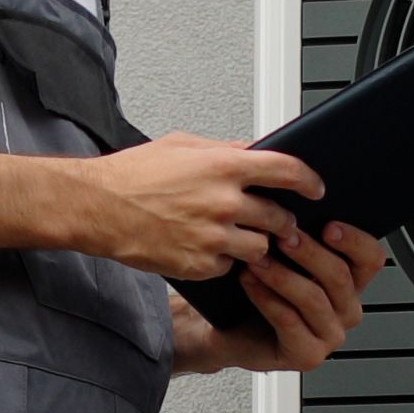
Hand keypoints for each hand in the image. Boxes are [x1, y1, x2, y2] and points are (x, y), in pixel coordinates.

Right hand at [67, 133, 321, 280]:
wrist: (97, 207)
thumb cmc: (134, 174)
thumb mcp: (182, 146)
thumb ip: (225, 150)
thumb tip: (257, 151)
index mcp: (223, 166)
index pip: (286, 170)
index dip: (308, 181)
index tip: (316, 189)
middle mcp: (223, 202)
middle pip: (279, 217)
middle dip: (283, 221)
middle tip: (278, 222)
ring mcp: (213, 237)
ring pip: (261, 248)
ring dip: (256, 244)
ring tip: (237, 235)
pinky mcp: (200, 264)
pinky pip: (231, 266)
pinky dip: (226, 261)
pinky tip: (208, 248)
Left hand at [172, 222, 388, 375]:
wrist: (227, 329)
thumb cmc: (257, 288)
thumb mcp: (282, 254)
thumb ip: (298, 231)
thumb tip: (297, 198)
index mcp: (350, 281)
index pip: (371, 259)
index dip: (355, 241)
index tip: (329, 225)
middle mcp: (345, 308)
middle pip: (340, 277)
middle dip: (310, 253)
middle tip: (283, 235)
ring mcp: (329, 335)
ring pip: (313, 298)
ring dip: (283, 275)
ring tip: (257, 258)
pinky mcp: (308, 355)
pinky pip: (290, 322)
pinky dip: (267, 298)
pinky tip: (250, 282)